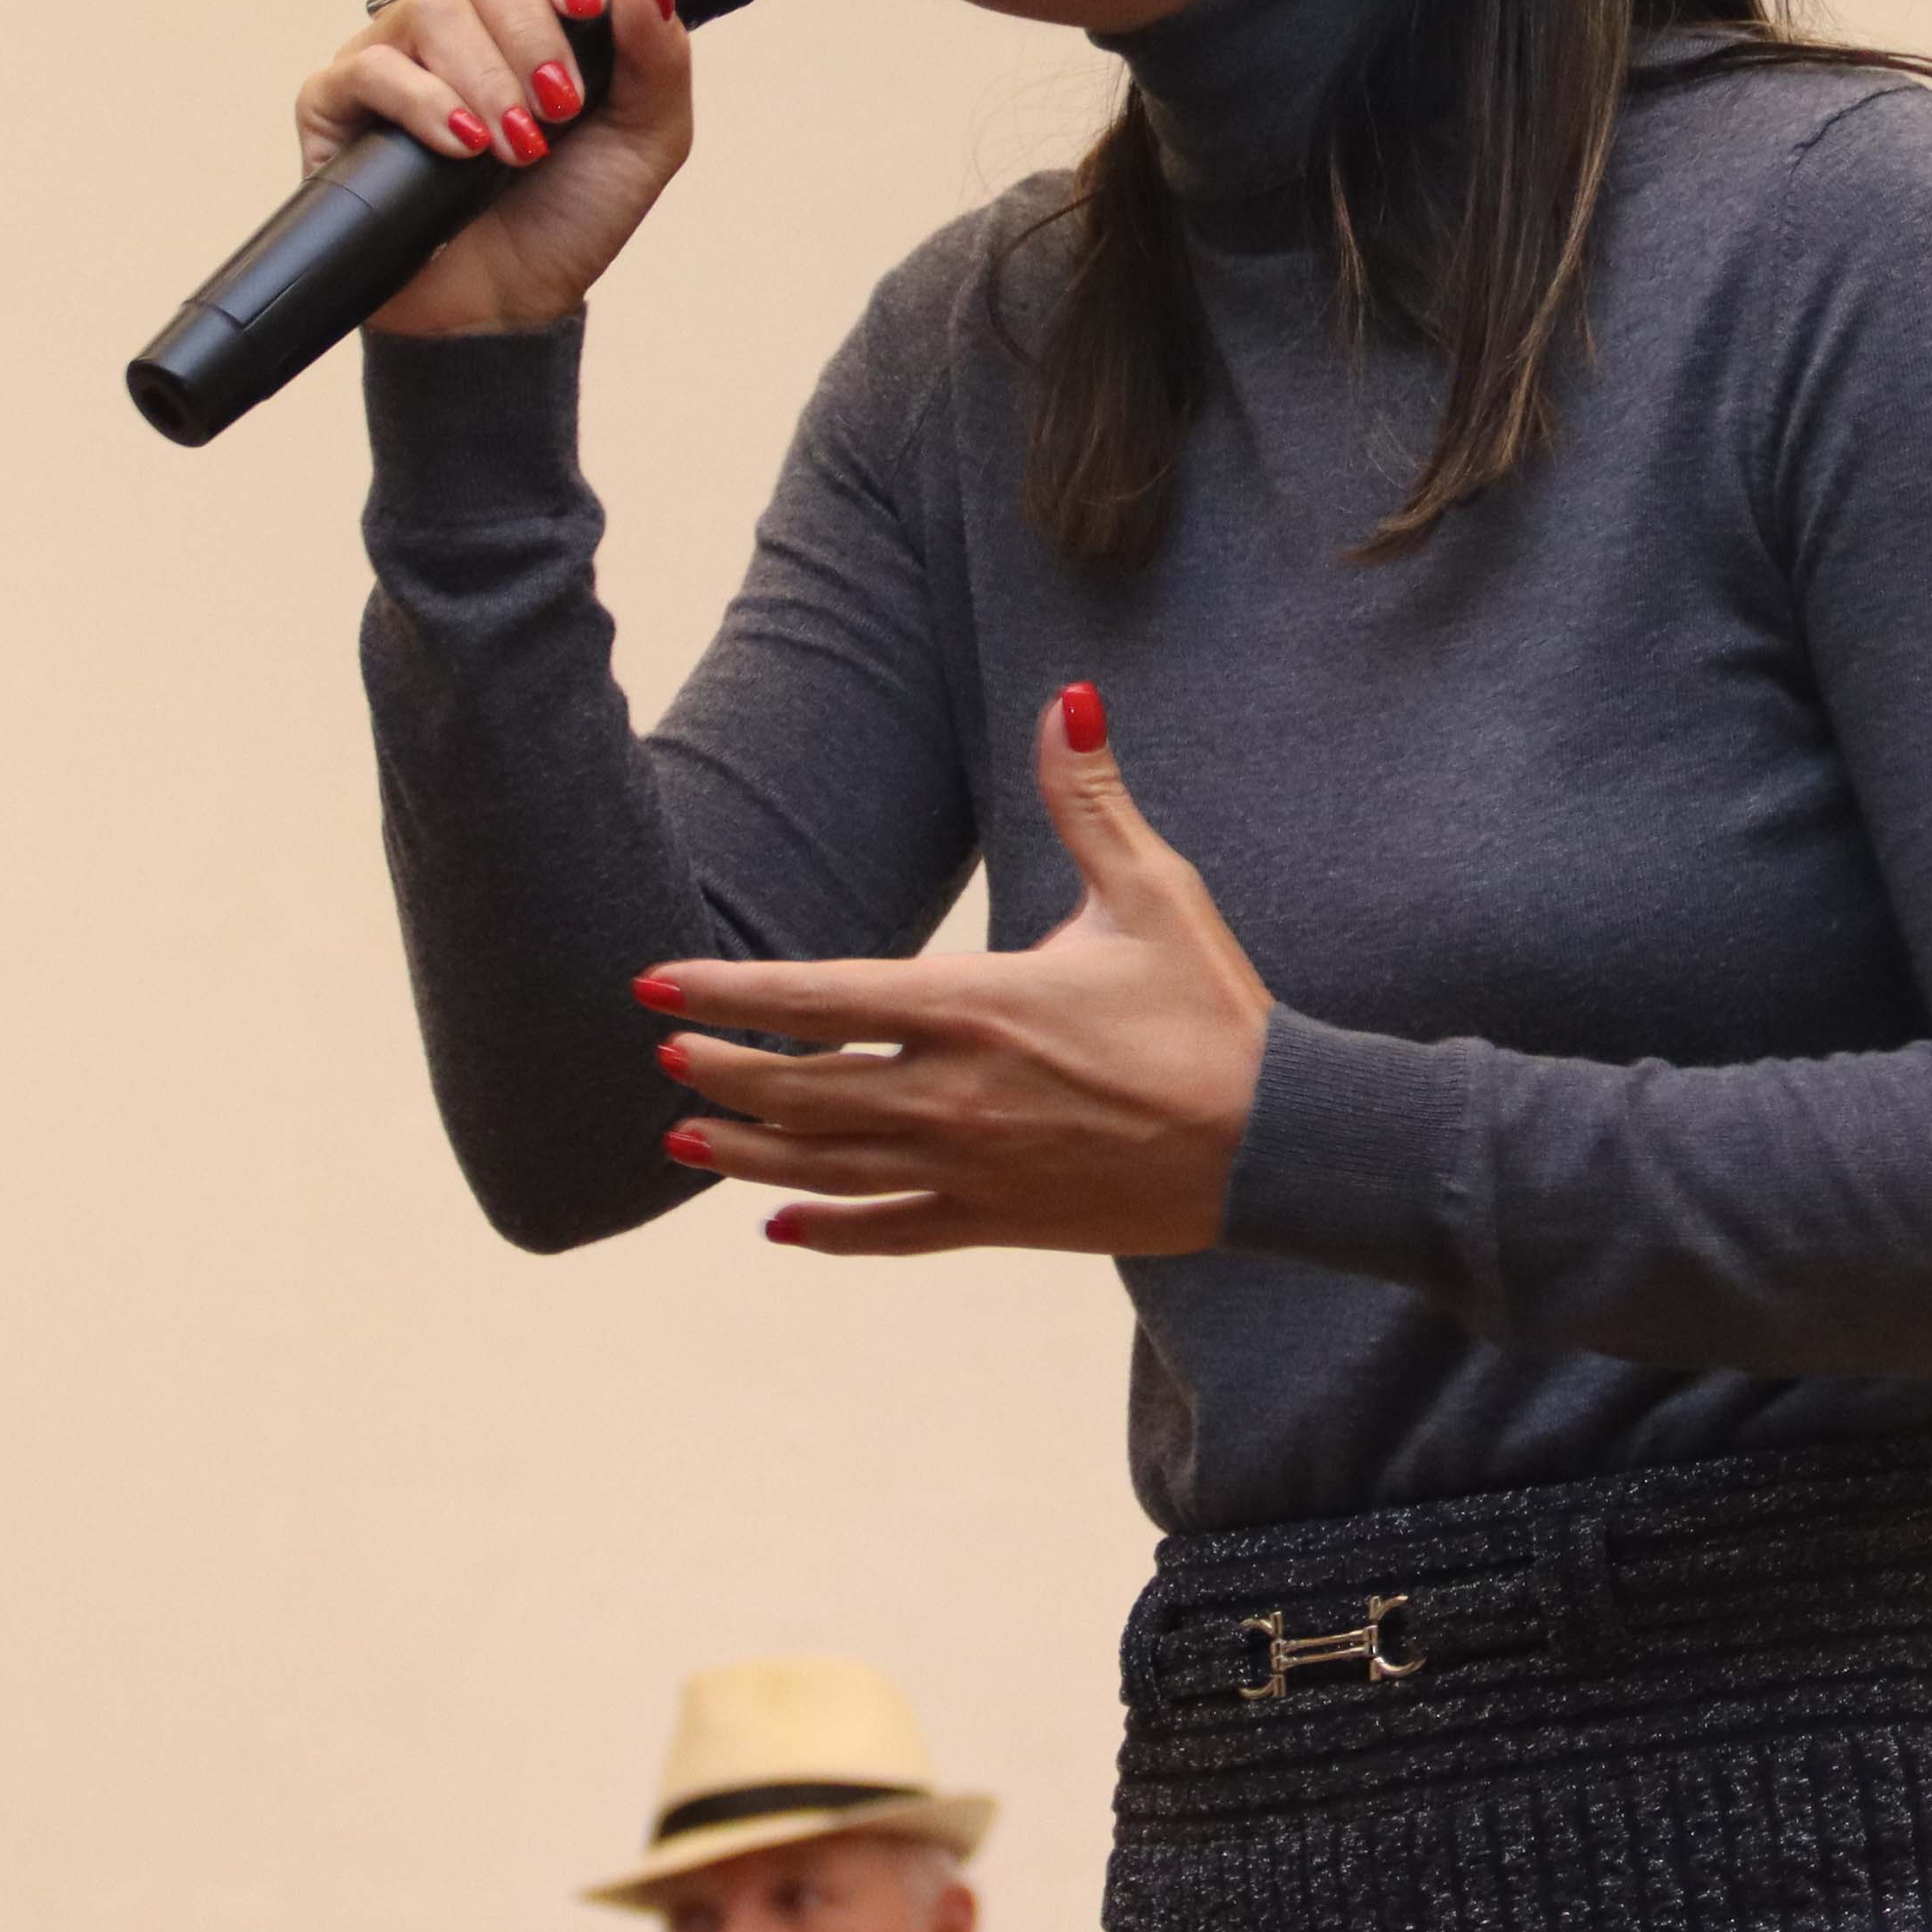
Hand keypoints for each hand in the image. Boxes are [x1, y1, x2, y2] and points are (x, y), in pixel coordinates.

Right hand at [296, 0, 695, 337]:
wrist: (510, 304)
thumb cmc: (571, 214)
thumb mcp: (645, 139)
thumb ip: (658, 56)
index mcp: (530, 4)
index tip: (584, 6)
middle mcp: (455, 14)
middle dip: (530, 33)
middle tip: (558, 107)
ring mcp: (392, 52)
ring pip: (431, 8)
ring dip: (488, 79)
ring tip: (516, 148)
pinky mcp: (338, 102)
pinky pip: (371, 69)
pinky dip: (427, 106)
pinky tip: (462, 148)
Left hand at [644, 682, 1269, 1257]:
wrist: (1278, 1143)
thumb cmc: (1214, 1011)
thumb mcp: (1154, 893)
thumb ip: (1090, 801)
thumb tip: (1070, 700)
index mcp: (977, 1004)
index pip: (816, 996)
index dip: (725, 991)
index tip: (653, 987)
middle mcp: (955, 1094)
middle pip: (799, 1089)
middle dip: (720, 1070)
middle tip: (663, 1053)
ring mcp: (973, 1167)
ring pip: (825, 1169)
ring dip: (747, 1151)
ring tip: (685, 1136)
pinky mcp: (1002, 1219)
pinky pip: (892, 1231)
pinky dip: (828, 1231)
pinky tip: (780, 1227)